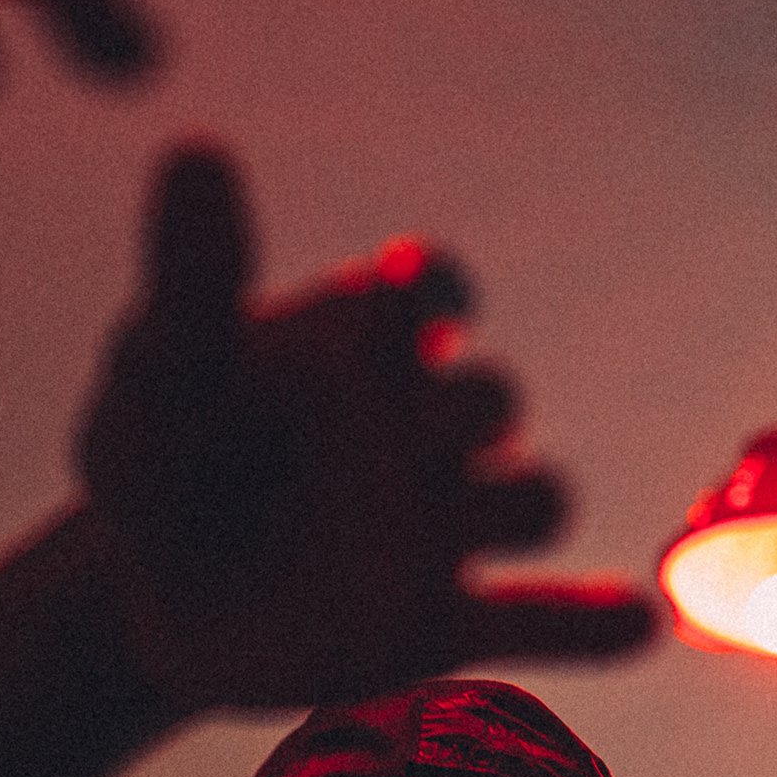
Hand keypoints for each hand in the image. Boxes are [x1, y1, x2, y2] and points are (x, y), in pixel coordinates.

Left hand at [76, 145, 656, 716]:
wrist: (146, 604)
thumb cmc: (156, 465)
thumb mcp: (158, 375)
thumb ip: (193, 281)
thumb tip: (192, 152)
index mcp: (363, 349)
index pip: (427, 295)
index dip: (427, 298)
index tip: (398, 307)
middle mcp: (421, 427)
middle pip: (490, 401)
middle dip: (456, 415)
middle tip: (383, 445)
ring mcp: (443, 525)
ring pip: (536, 499)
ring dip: (516, 506)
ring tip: (448, 533)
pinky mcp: (442, 624)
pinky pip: (543, 620)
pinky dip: (592, 623)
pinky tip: (631, 623)